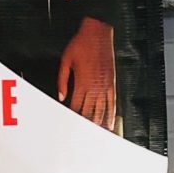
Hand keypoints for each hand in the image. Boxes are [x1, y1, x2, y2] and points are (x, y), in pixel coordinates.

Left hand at [58, 17, 118, 131]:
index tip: (69, 129)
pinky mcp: (112, 83)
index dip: (72, 119)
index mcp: (82, 82)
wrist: (98, 32)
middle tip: (82, 140)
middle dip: (85, 126)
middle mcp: (95, 86)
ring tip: (97, 137)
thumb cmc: (82, 43)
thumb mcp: (65, 60)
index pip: (76, 107)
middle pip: (89, 113)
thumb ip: (62, 80)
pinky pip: (112, 103)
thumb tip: (61, 96)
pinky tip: (110, 123)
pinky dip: (111, 115)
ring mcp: (105, 86)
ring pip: (102, 111)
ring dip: (99, 124)